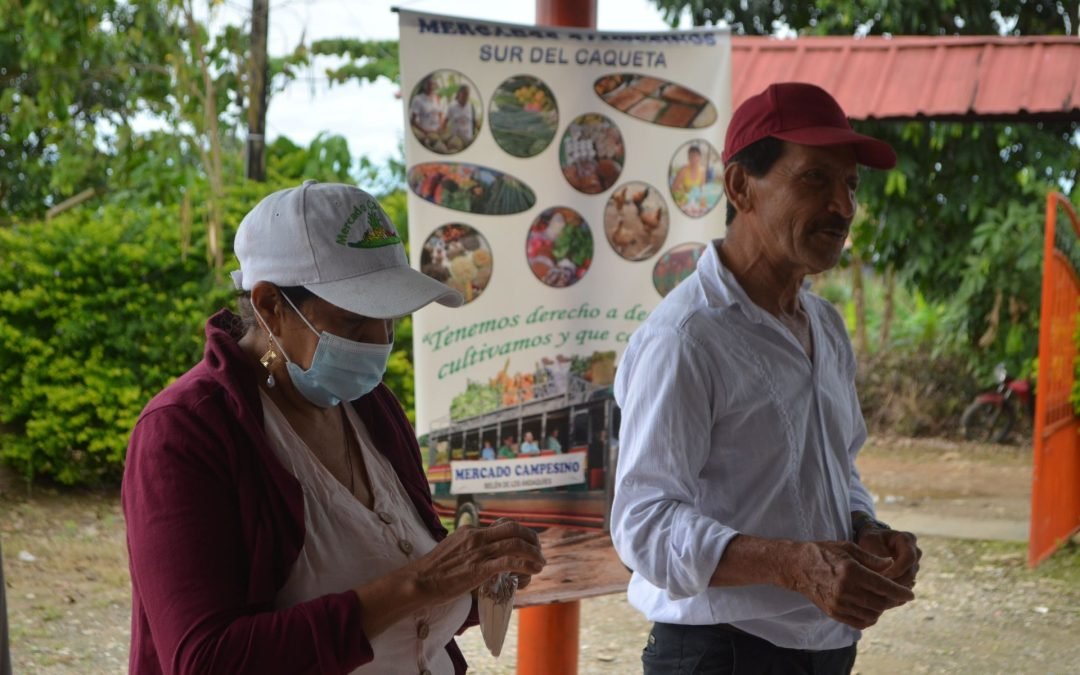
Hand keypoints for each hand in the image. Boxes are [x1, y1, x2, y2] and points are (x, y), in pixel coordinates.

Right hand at [406, 520, 544, 606]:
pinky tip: (533, 570)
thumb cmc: (432, 570)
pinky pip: (509, 562)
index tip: (528, 542)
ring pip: (515, 544)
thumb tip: (477, 553)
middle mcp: (476, 537)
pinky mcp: (479, 569)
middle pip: (513, 529)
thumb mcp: (451, 548)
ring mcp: (478, 552)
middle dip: (532, 538)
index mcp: (470, 531)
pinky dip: (526, 564)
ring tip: (541, 562)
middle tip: (539, 550)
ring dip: (534, 553)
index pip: (502, 525)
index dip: (520, 533)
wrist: (418, 581)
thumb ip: (466, 547)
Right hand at [786, 540, 914, 629]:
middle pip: (880, 603)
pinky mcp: (833, 612)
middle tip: (900, 596)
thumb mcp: (848, 548)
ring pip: (872, 615)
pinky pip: (859, 622)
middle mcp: (845, 590)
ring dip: (883, 610)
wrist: (796, 566)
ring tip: (885, 601)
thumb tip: (892, 565)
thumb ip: (872, 559)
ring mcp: (838, 603)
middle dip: (894, 601)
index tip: (911, 594)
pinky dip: (870, 618)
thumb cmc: (823, 552)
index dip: (900, 592)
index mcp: (850, 571)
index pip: (883, 586)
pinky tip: (872, 608)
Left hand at [857, 527, 921, 588]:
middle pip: (910, 572)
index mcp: (907, 539)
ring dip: (894, 589)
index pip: (909, 557)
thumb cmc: (870, 540)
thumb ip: (878, 554)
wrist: (871, 543)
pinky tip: (882, 595)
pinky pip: (906, 588)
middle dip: (895, 582)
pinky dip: (895, 592)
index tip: (883, 576)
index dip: (898, 569)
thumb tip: (886, 570)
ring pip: (909, 582)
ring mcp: (914, 565)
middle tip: (878, 587)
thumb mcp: (870, 541)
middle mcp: (915, 552)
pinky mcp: (910, 577)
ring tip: (878, 591)